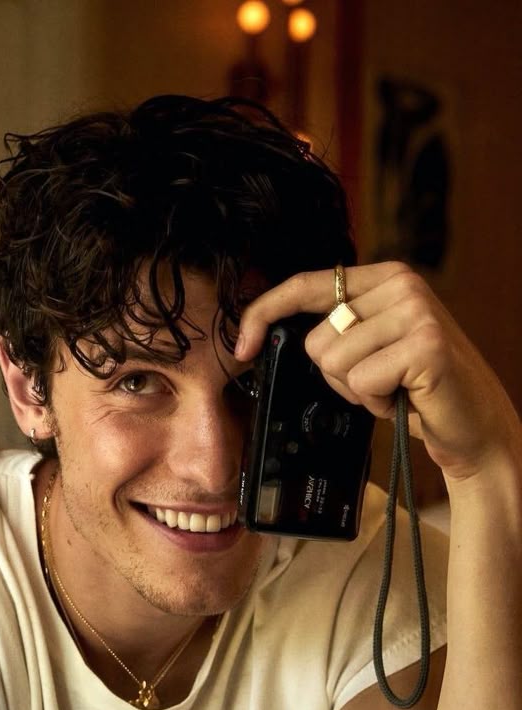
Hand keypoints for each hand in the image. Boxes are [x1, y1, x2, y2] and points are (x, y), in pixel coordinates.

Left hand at [236, 262, 520, 482]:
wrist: (473, 427)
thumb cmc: (416, 390)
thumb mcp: (374, 347)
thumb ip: (337, 328)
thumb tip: (267, 335)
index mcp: (384, 278)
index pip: (305, 284)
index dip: (264, 313)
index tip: (241, 347)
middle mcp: (401, 285)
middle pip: (314, 338)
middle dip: (335, 375)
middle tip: (377, 381)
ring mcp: (416, 313)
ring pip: (332, 362)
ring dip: (357, 391)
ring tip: (392, 389)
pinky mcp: (425, 346)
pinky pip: (361, 381)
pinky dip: (375, 403)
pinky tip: (404, 399)